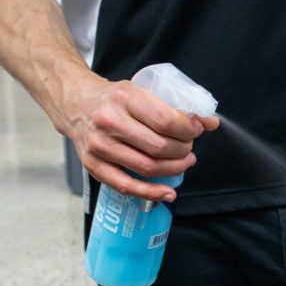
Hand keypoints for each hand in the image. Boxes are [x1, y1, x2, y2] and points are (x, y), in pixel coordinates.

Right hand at [56, 74, 219, 201]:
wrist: (75, 104)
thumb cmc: (114, 99)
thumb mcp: (141, 92)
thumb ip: (173, 107)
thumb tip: (210, 123)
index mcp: (125, 98)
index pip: (166, 121)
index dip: (189, 130)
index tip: (197, 130)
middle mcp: (109, 122)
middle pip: (159, 147)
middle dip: (183, 150)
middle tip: (189, 148)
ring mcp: (100, 146)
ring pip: (147, 167)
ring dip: (174, 169)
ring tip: (184, 163)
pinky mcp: (93, 165)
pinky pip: (125, 186)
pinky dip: (150, 193)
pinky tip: (168, 193)